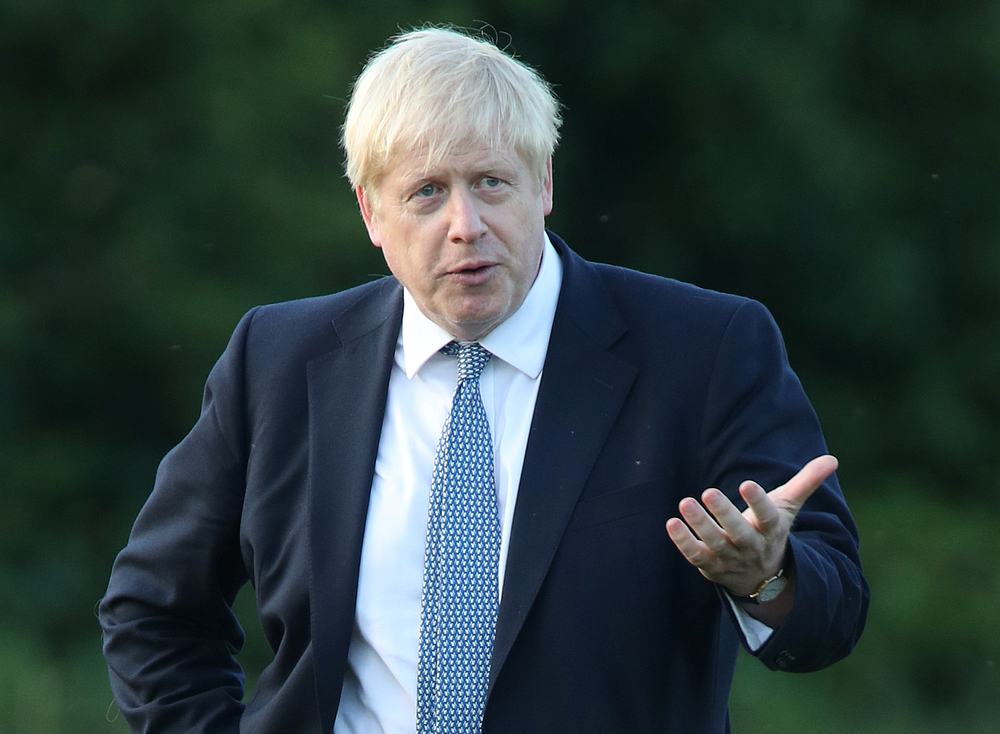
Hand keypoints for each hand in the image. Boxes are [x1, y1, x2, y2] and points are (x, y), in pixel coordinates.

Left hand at [665, 455, 837, 597]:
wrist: (760, 577)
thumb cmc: (770, 531)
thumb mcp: (788, 508)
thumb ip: (806, 483)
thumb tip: (833, 459)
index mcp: (771, 530)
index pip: (768, 517)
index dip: (759, 501)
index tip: (747, 484)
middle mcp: (751, 546)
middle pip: (740, 533)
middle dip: (724, 514)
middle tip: (708, 491)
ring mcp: (730, 558)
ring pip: (714, 544)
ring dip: (700, 525)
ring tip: (685, 503)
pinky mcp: (710, 566)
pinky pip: (695, 556)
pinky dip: (683, 542)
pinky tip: (671, 523)